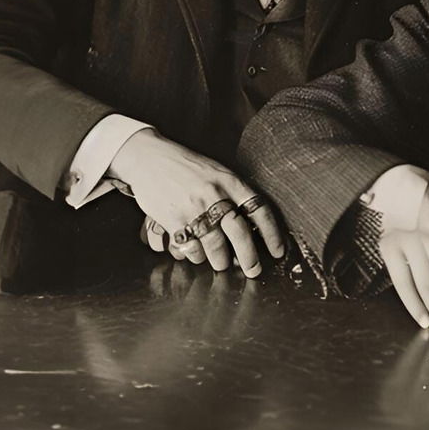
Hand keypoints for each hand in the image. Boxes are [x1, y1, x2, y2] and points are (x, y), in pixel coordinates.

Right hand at [110, 128, 284, 275]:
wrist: (150, 158)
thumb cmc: (188, 167)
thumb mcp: (218, 172)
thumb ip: (234, 194)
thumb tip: (252, 227)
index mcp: (230, 181)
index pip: (259, 210)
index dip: (272, 234)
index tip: (278, 251)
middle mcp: (215, 194)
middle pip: (240, 233)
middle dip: (249, 258)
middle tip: (253, 271)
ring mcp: (193, 207)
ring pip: (215, 245)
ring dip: (220, 260)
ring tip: (221, 264)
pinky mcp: (173, 219)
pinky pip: (190, 247)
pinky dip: (195, 255)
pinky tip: (196, 254)